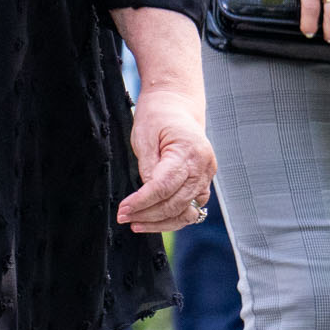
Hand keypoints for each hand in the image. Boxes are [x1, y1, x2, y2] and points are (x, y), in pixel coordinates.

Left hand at [118, 86, 216, 233]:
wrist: (177, 106)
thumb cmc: (158, 116)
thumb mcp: (144, 136)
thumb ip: (147, 168)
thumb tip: (146, 194)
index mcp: (188, 151)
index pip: (163, 187)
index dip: (142, 202)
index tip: (123, 210)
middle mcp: (203, 167)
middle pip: (175, 203)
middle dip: (147, 214)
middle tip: (123, 217)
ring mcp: (206, 177)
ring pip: (186, 213)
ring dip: (160, 223)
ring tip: (136, 223)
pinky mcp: (204, 183)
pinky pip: (191, 209)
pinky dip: (173, 218)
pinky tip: (153, 219)